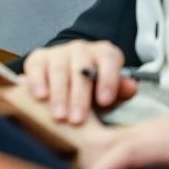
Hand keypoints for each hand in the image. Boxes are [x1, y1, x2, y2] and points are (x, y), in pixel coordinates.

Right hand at [22, 40, 138, 124]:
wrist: (69, 76)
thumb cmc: (94, 89)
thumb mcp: (111, 91)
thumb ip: (121, 91)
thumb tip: (131, 87)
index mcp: (105, 54)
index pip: (108, 62)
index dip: (107, 81)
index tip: (105, 101)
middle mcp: (82, 49)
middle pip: (81, 70)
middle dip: (79, 97)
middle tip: (77, 120)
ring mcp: (59, 51)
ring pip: (59, 70)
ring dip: (59, 95)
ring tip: (59, 116)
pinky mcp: (39, 57)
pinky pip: (37, 68)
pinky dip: (37, 82)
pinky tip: (40, 96)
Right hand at [78, 98, 168, 168]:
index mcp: (162, 141)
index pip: (124, 151)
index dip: (103, 167)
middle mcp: (144, 133)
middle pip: (100, 143)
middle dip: (88, 165)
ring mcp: (138, 132)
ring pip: (101, 142)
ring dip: (91, 162)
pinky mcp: (138, 137)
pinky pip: (110, 145)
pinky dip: (101, 160)